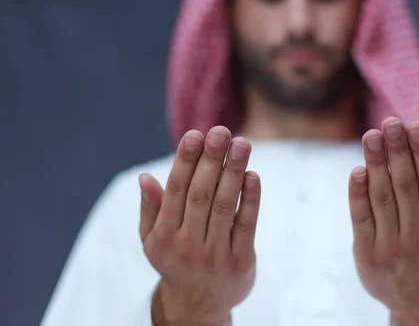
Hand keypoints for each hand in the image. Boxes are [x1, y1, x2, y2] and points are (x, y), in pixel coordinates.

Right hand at [138, 126, 260, 325]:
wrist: (198, 307)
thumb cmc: (175, 261)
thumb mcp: (152, 241)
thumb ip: (150, 209)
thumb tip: (145, 177)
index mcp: (163, 235)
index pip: (176, 190)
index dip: (186, 161)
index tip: (195, 134)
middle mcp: (187, 244)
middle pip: (201, 194)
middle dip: (212, 160)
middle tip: (222, 131)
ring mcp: (215, 253)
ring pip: (224, 205)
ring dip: (233, 171)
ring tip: (241, 143)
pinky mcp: (240, 260)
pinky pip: (246, 224)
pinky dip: (250, 198)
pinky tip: (252, 175)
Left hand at [348, 117, 418, 325]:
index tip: (415, 125)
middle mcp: (417, 233)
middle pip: (405, 184)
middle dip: (397, 151)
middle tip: (390, 122)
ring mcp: (391, 243)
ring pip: (383, 197)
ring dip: (376, 164)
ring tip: (371, 136)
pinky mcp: (367, 252)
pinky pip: (362, 218)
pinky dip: (358, 194)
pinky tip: (358, 170)